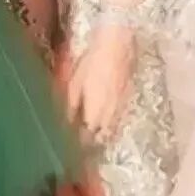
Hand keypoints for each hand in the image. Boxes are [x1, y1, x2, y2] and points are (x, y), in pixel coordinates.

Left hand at [67, 25, 133, 142]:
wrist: (117, 47)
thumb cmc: (92, 63)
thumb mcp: (75, 84)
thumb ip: (71, 106)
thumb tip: (66, 123)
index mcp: (95, 112)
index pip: (88, 136)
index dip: (81, 143)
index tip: (73, 148)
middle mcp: (110, 114)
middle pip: (102, 135)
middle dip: (93, 142)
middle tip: (83, 145)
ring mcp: (121, 106)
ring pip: (112, 127)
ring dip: (103, 134)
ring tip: (94, 137)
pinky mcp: (127, 98)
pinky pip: (118, 117)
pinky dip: (111, 122)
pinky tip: (105, 120)